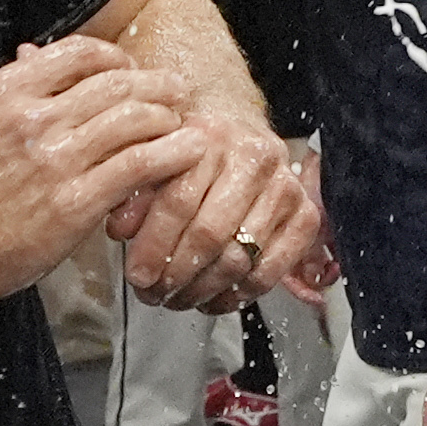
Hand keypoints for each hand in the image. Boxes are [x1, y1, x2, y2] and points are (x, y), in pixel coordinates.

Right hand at [0, 38, 206, 322]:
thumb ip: (4, 92)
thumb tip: (31, 56)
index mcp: (3, 92)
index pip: (79, 53)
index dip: (117, 58)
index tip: (131, 70)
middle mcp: (32, 117)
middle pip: (117, 83)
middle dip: (156, 84)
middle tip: (177, 91)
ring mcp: (56, 160)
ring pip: (136, 119)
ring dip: (170, 117)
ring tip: (186, 122)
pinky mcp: (75, 203)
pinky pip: (140, 166)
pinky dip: (172, 155)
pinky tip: (189, 153)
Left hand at [111, 110, 323, 311]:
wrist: (239, 125)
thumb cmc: (191, 149)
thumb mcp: (155, 157)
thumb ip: (134, 191)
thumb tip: (121, 231)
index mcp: (210, 136)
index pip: (178, 202)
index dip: (153, 247)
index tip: (137, 277)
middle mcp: (254, 158)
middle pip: (210, 233)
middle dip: (176, 274)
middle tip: (155, 294)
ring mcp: (284, 187)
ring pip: (239, 257)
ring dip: (204, 289)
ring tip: (179, 299)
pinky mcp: (305, 215)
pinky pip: (272, 269)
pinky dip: (240, 294)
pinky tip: (216, 299)